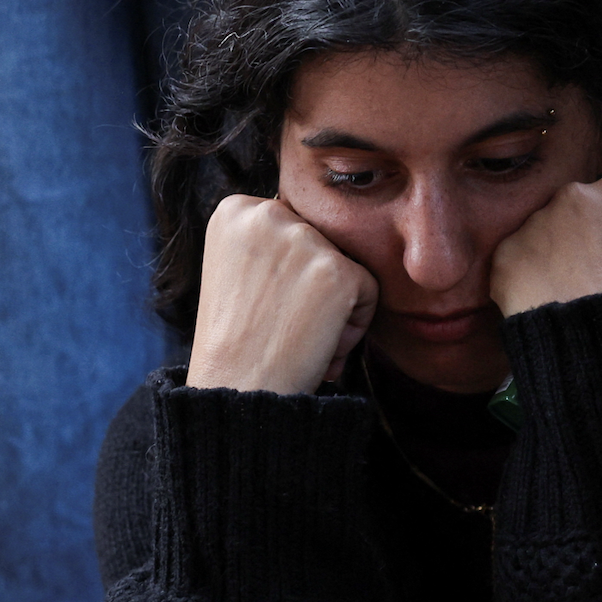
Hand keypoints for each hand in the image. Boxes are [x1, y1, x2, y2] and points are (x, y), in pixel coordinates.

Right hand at [187, 195, 378, 393]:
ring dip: (331, 308)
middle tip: (277, 325)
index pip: (292, 226)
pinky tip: (315, 346)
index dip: (283, 273)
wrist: (233, 390)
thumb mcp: (234, 271)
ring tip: (294, 337)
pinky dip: (351, 327)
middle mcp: (266, 214)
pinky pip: (368, 292)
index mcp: (234, 210)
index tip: (257, 305)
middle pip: (321, 241)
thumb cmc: (235, 342)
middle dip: (309, 288)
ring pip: (346, 266)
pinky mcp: (337, 270)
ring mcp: (303, 240)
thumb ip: (270, 242)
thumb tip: (320, 236)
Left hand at [490, 173, 601, 315]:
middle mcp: (570, 199)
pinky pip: (515, 267)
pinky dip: (528, 284)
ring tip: (575, 298)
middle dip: (586, 241)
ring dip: (555, 260)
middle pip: (576, 216)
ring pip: (543, 239)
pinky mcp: (504, 262)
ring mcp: (532, 228)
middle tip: (599, 282)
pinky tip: (551, 306)